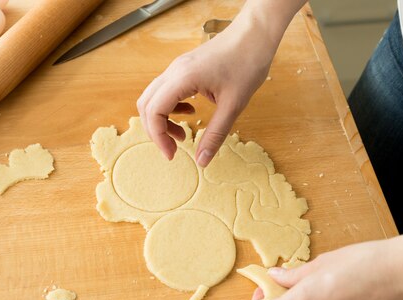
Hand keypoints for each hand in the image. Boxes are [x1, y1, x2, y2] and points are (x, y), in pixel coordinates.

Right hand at [137, 16, 274, 166]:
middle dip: (156, 131)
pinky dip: (171, 107)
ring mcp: (177, 68)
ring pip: (154, 98)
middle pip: (146, 105)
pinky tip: (191, 113)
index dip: (158, 137)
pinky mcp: (184, 68)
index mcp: (182, 79)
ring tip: (184, 134)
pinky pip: (166, 90)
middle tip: (174, 148)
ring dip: (162, 119)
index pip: (154, 112)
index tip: (172, 154)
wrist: (255, 34)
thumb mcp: (233, 105)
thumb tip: (202, 160)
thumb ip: (215, 134)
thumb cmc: (247, 62)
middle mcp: (174, 71)